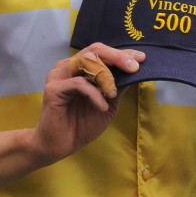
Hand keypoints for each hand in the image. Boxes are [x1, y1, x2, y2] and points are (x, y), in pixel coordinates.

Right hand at [31, 43, 143, 163]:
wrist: (59, 146)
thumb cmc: (82, 124)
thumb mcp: (108, 103)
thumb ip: (118, 86)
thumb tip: (137, 70)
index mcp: (80, 67)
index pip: (103, 52)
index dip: (123, 53)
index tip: (142, 58)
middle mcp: (68, 67)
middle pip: (95, 50)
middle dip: (117, 57)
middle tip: (134, 67)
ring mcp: (59, 76)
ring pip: (87, 61)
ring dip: (106, 76)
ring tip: (114, 93)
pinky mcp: (53, 89)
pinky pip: (79, 83)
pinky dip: (95, 94)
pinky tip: (102, 106)